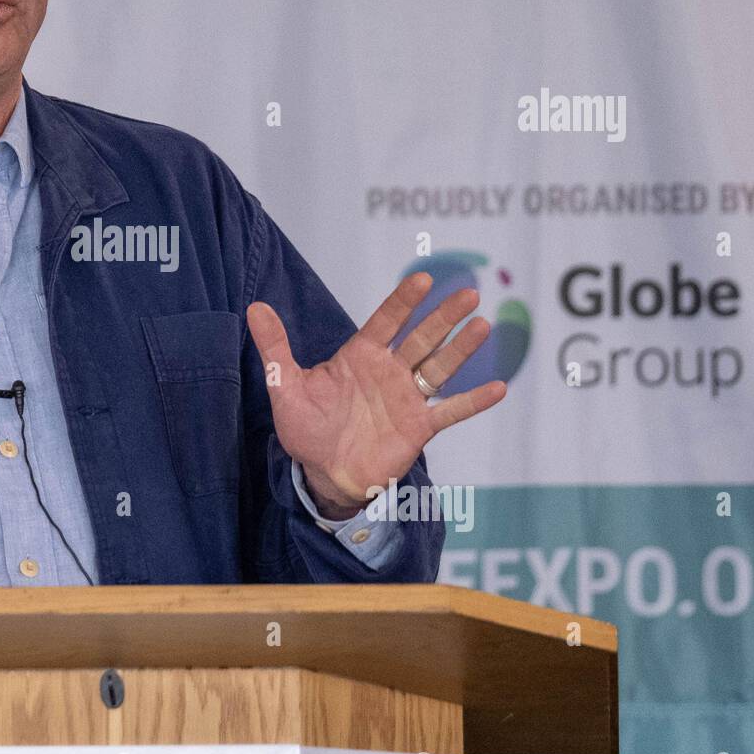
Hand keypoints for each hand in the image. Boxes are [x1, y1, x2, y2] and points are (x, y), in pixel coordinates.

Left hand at [246, 272, 506, 518]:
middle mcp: (388, 372)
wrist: (323, 474)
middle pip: (420, 338)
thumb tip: (254, 307)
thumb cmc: (305, 430)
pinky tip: (499, 388)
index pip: (385, 322)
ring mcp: (406, 399)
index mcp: (359, 357)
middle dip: (443, 317)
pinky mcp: (419, 428)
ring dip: (462, 348)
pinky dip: (473, 401)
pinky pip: (450, 412)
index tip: (423, 279)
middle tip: (469, 291)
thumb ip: (275, 348)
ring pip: (439, 367)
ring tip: (484, 325)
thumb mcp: (285, 388)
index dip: (403, 301)